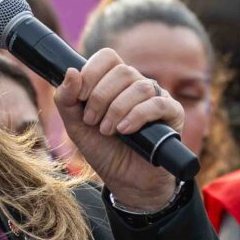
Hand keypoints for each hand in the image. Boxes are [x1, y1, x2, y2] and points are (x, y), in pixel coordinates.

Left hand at [55, 48, 181, 212]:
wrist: (126, 182)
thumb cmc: (104, 151)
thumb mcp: (76, 126)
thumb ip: (66, 100)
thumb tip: (71, 71)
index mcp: (114, 82)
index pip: (107, 57)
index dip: (92, 72)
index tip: (80, 97)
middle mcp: (137, 85)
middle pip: (122, 71)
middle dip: (101, 97)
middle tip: (92, 121)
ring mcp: (157, 98)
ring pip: (140, 86)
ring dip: (117, 109)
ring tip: (108, 130)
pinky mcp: (173, 114)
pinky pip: (158, 103)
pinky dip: (138, 115)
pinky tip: (125, 130)